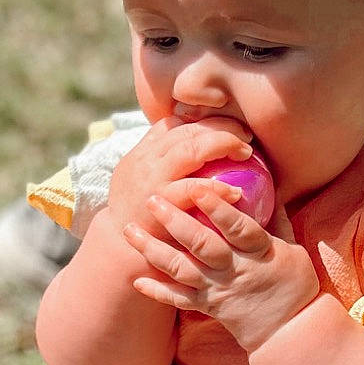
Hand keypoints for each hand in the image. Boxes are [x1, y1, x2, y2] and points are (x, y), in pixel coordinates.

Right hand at [105, 116, 252, 234]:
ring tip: (245, 153)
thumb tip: (193, 140)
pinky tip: (237, 191)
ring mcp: (154, 180)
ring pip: (190, 149)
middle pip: (188, 130)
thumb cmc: (138, 211)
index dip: (206, 120)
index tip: (228, 126)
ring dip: (222, 144)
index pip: (176, 123)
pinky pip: (193, 189)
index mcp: (144, 151)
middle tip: (246, 137)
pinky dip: (218, 188)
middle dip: (221, 128)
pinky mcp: (162, 205)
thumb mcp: (139, 176)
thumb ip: (161, 158)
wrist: (117, 244)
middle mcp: (147, 160)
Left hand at [121, 179, 319, 353]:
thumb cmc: (294, 284)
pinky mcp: (208, 307)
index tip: (197, 189)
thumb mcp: (292, 247)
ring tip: (130, 231)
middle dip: (174, 221)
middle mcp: (235, 270)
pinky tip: (137, 279)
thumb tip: (267, 184)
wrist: (288, 331)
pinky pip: (179, 300)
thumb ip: (275, 218)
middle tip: (152, 200)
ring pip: (182, 269)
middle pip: (201, 244)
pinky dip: (158, 291)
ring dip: (154, 250)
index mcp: (259, 252)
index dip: (217, 208)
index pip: (236, 227)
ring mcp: (218, 290)